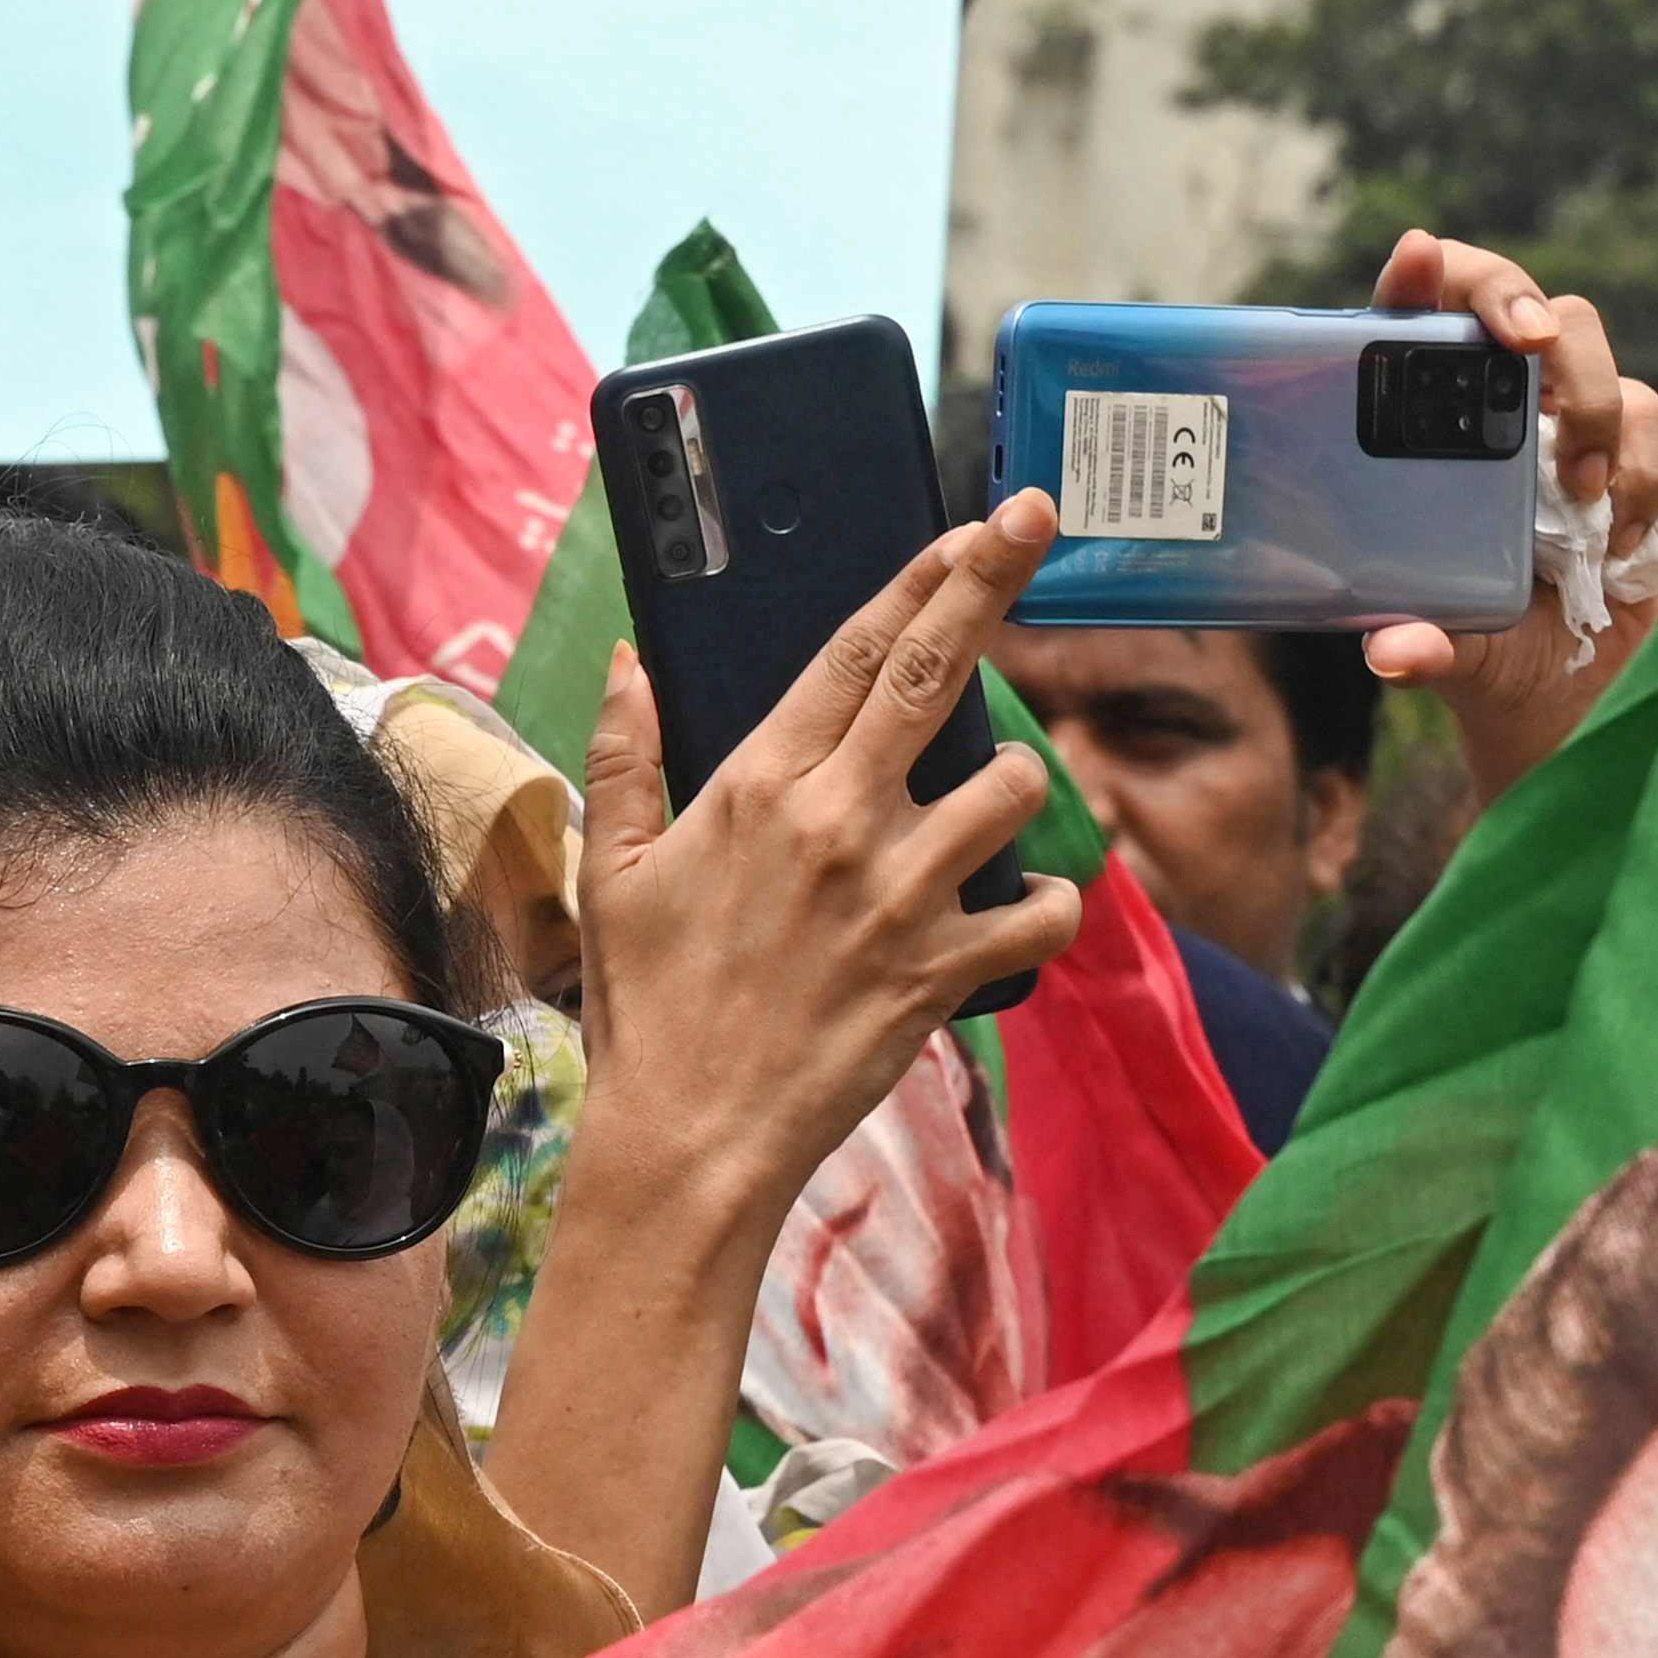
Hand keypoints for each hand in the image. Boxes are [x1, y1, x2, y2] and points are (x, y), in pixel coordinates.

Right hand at [573, 487, 1086, 1224]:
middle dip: (995, 581)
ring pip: (1012, 784)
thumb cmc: (643, 1010)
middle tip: (1035, 519)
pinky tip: (1024, 907)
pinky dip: (1048, 905)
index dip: (922, 576)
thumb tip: (629, 661)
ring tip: (979, 806)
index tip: (970, 526)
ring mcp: (902, 893)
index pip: (856, 650)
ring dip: (1011, 783)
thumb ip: (624, 758)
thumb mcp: (609, 876)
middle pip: (942, 670)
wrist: (688, 1137)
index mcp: (759, 788)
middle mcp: (841, 821)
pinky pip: (1044, 910)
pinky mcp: (944, 966)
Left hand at [1365, 227, 1657, 801]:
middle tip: (1531, 350)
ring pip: (1594, 353)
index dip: (1418, 278)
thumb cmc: (1468, 647)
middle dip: (1525, 311)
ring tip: (1582, 497)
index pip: (1410, 322)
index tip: (1421, 259)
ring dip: (1592, 411)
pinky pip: (1650, 421)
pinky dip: (1644, 470)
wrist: (1548, 686)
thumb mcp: (1433, 647)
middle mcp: (1491, 406)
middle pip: (1519, 309)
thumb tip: (1396, 651)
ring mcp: (1561, 420)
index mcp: (1415, 429)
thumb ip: (1416, 642)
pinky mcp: (1625, 447)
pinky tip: (1619, 536)